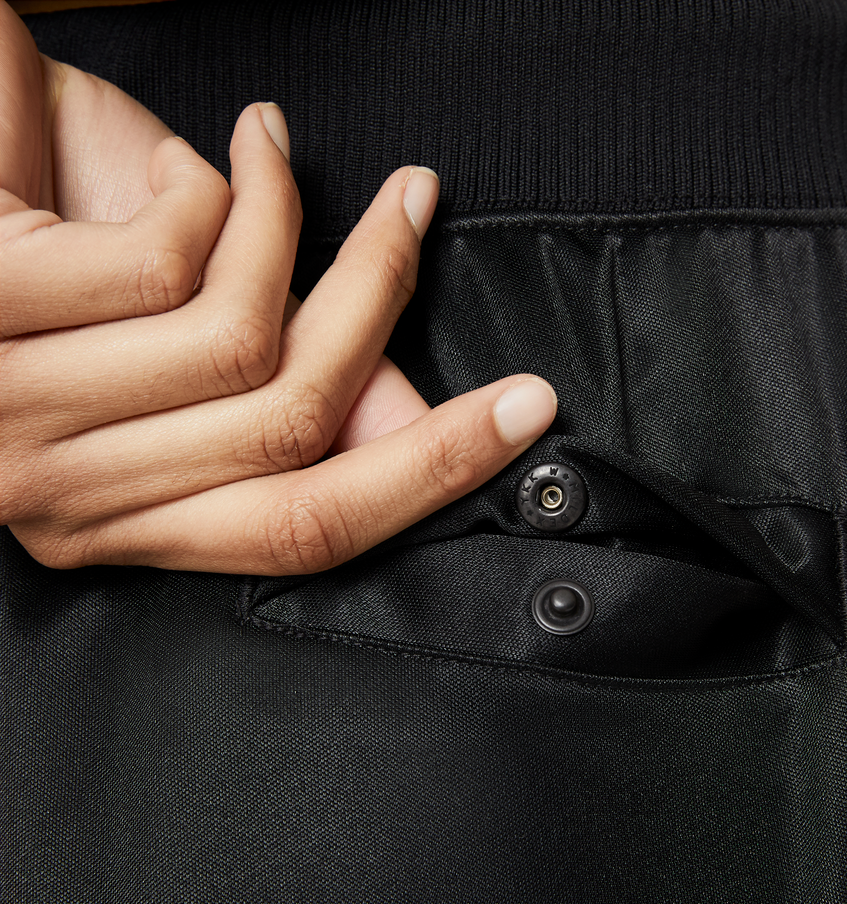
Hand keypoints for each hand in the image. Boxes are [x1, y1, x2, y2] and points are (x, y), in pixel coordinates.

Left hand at [0, 8, 556, 573]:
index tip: (520, 415)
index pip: (295, 530)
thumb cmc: (45, 239)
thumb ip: (293, 395)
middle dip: (384, 320)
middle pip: (290, 443)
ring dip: (284, 227)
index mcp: (108, 518)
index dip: (426, 474)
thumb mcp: (185, 336)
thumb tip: (416, 427)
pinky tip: (187, 158)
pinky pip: (171, 260)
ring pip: (242, 345)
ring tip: (267, 154)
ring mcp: (14, 411)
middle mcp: (55, 492)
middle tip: (416, 214)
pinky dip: (210, 189)